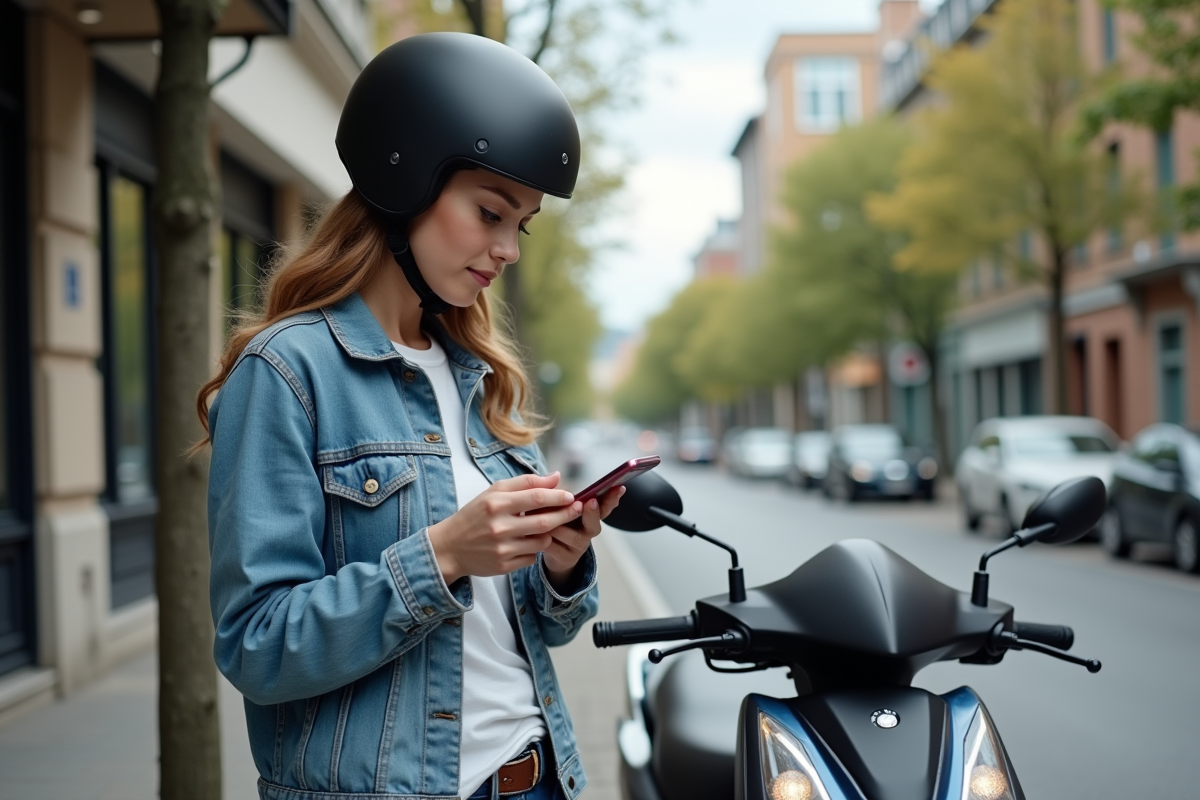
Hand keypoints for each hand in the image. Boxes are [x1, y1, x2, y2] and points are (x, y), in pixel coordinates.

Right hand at [428, 473, 581, 584]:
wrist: (449, 547)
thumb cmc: (475, 516)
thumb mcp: (494, 493)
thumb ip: (525, 483)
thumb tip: (555, 476)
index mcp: (496, 503)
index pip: (536, 497)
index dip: (558, 496)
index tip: (571, 495)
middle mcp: (499, 526)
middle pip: (544, 522)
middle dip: (565, 515)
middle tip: (577, 510)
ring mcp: (502, 548)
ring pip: (541, 542)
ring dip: (550, 534)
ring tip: (547, 527)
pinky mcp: (503, 566)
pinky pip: (531, 558)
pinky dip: (534, 550)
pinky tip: (526, 544)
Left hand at [542, 484, 624, 592]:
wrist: (549, 552)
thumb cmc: (557, 522)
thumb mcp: (560, 506)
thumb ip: (561, 493)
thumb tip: (556, 475)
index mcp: (590, 515)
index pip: (606, 506)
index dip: (613, 498)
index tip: (618, 488)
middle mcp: (589, 531)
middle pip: (594, 523)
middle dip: (591, 512)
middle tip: (590, 502)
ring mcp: (579, 546)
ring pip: (567, 533)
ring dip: (553, 523)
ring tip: (536, 513)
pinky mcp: (565, 558)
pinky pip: (552, 545)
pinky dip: (540, 536)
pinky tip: (530, 530)